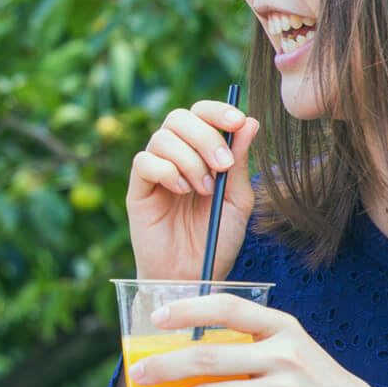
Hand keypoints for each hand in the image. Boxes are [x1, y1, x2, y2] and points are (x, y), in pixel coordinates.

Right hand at [127, 100, 259, 285]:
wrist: (193, 276)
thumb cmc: (216, 240)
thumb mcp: (237, 200)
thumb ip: (240, 162)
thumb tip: (250, 121)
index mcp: (201, 153)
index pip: (202, 114)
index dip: (217, 110)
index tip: (237, 121)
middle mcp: (176, 157)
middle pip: (179, 117)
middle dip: (205, 136)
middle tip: (222, 165)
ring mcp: (154, 172)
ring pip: (163, 137)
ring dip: (189, 159)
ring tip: (202, 189)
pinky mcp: (137, 189)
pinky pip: (144, 161)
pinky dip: (166, 171)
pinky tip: (180, 192)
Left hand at [127, 293, 387, 386]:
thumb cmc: (311, 386)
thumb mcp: (291, 351)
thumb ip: (249, 345)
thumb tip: (181, 350)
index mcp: (282, 329)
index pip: (230, 307)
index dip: (190, 308)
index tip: (157, 315)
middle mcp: (283, 356)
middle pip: (209, 357)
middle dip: (164, 366)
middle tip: (136, 374)